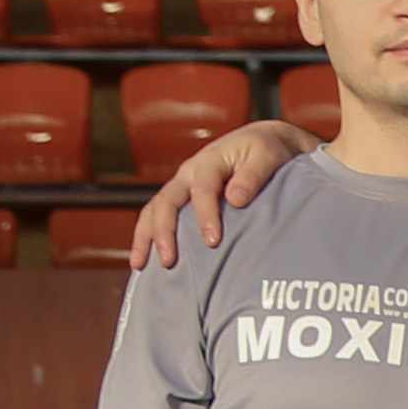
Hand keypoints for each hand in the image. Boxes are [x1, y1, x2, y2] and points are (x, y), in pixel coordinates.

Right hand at [129, 115, 309, 262]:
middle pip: (166, 201)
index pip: (202, 189)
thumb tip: (235, 199)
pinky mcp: (181, 198)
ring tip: (140, 265)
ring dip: (145, 236)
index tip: (212, 241)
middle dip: (164, 232)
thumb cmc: (266, 150)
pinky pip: (157, 216)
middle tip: (169, 261)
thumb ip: (253, 175)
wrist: (259, 143)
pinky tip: (144, 261)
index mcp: (209, 162)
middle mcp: (188, 173)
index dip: (206, 215)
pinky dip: (148, 236)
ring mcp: (181, 186)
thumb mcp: (267, 155)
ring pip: (154, 209)